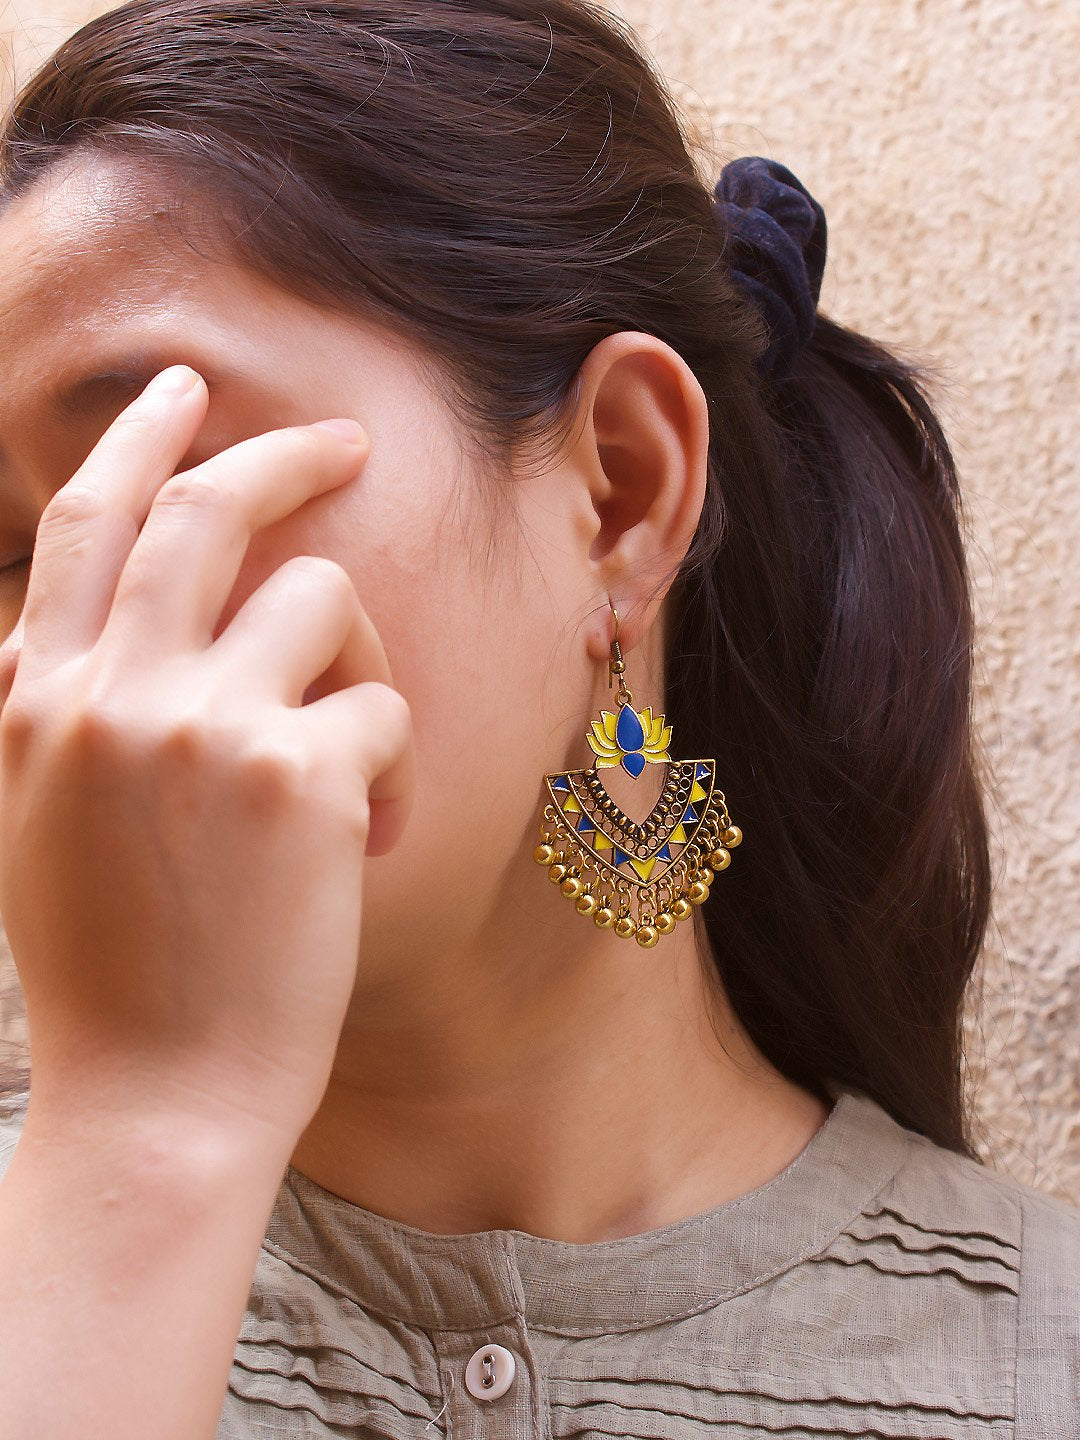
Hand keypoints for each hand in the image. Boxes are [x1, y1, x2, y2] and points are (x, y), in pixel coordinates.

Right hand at [0, 366, 414, 1147]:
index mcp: (41, 698)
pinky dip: (392, 768)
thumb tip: (52, 619)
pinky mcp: (295, 774)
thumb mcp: (36, 823)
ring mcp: (200, 726)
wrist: (157, 1101)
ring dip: (364, 667)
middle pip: (210, 509)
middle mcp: (110, 690)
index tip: (185, 395)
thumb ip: (46, 708)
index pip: (91, 527)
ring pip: (326, 599)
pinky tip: (362, 846)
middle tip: (347, 442)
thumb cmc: (118, 974)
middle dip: (286, 452)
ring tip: (351, 770)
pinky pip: (385, 708)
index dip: (142, 442)